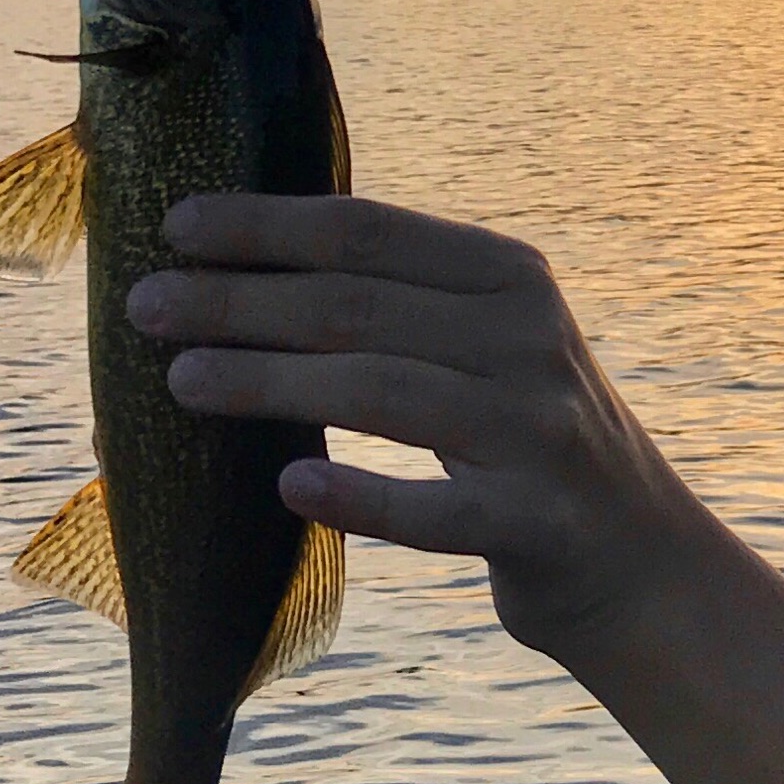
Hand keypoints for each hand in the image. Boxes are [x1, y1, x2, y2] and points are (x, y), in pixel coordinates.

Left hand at [128, 193, 708, 661]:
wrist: (639, 559)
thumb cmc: (520, 437)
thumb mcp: (484, 342)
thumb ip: (398, 301)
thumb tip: (236, 266)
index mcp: (509, 276)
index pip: (366, 231)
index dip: (265, 224)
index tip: (175, 226)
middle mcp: (528, 338)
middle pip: (358, 307)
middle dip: (240, 300)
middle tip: (143, 306)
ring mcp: (538, 430)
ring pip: (381, 393)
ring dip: (268, 383)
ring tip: (179, 382)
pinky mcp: (538, 521)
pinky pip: (436, 510)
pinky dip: (361, 497)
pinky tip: (289, 490)